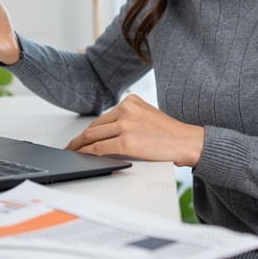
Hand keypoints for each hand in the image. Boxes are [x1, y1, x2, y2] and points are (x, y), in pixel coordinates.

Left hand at [65, 94, 205, 166]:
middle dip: (80, 139)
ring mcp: (126, 126)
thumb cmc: (170, 134)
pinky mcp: (127, 142)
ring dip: (80, 146)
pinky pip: (99, 149)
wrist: (186, 141)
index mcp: (131, 101)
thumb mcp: (146, 116)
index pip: (103, 118)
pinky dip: (88, 153)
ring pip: (93, 137)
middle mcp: (127, 110)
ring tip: (73, 153)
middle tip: (71, 147)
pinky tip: (83, 157)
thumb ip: (127, 120)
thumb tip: (105, 134)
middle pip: (95, 126)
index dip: (89, 130)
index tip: (81, 137)